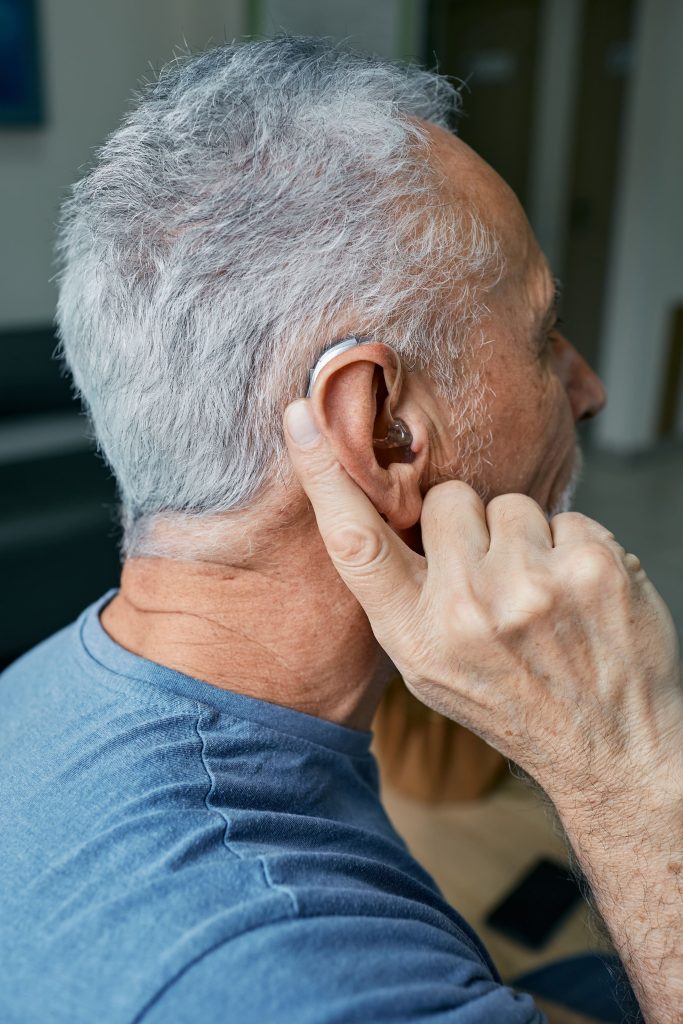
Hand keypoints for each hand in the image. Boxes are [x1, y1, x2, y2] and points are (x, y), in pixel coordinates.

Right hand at [284, 400, 681, 801]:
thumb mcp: (431, 671)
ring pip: (511, 503)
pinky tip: (579, 596)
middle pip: (447, 501)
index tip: (302, 416)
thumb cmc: (515, 704)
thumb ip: (403, 596)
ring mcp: (533, 585)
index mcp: (415, 636)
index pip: (354, 542)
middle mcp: (467, 609)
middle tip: (494, 579)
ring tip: (541, 595)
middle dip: (468, 526)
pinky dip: (575, 549)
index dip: (323, 474)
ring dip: (524, 539)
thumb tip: (386, 512)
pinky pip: (569, 516)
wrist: (615, 749)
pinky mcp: (592, 567)